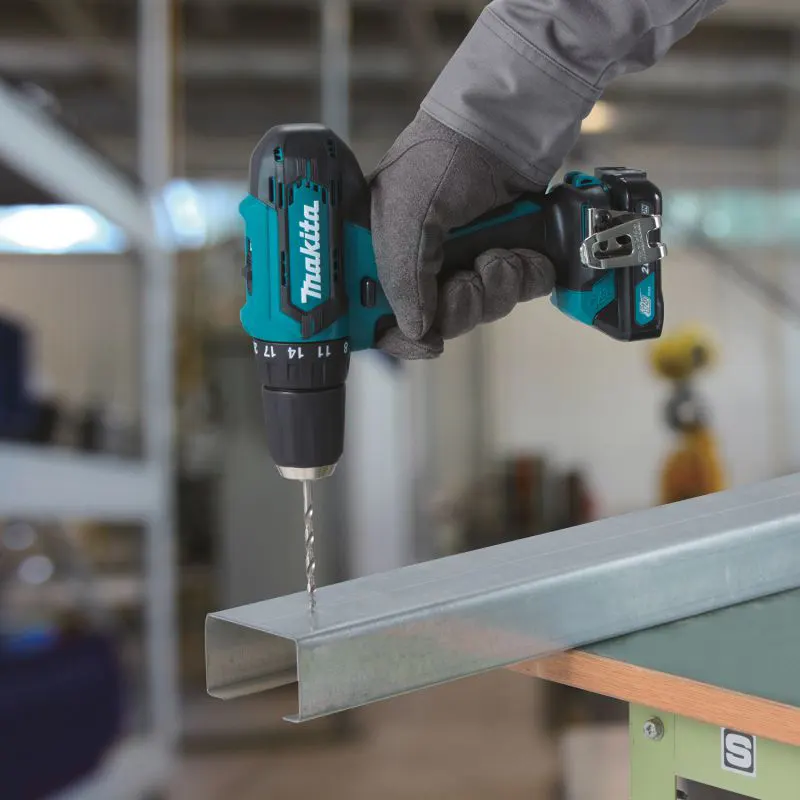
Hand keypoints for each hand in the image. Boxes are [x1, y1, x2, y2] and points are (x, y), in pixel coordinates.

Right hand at [369, 111, 555, 358]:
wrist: (501, 128)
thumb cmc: (439, 159)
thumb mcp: (402, 217)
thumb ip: (401, 280)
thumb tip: (415, 330)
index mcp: (382, 257)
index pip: (380, 318)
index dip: (399, 337)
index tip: (423, 339)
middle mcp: (422, 266)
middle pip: (438, 323)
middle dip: (460, 307)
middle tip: (464, 279)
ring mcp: (466, 262)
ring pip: (482, 312)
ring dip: (494, 288)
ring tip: (496, 253)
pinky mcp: (506, 257)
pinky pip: (519, 294)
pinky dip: (525, 277)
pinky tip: (520, 251)